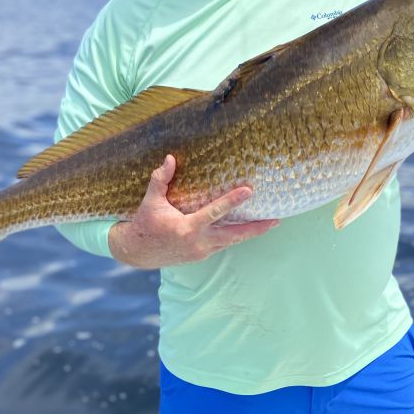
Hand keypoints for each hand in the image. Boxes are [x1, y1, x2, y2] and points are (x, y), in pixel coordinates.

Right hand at [108, 154, 278, 267]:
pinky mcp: (201, 256)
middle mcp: (198, 242)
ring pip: (231, 241)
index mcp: (187, 228)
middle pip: (233, 235)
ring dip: (250, 233)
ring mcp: (201, 252)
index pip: (215, 212)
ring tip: (270, 223)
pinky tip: (248, 228)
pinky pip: (223, 244)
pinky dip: (235, 236)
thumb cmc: (145, 223)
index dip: (232, 200)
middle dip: (255, 229)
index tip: (249, 191)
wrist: (137, 252)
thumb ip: (160, 180)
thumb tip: (170, 158)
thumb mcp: (151, 201)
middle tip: (276, 220)